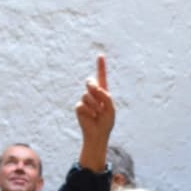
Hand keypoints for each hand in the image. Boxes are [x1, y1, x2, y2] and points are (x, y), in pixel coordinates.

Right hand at [74, 54, 114, 169]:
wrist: (98, 134)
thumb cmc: (106, 122)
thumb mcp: (111, 108)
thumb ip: (106, 97)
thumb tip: (95, 89)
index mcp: (103, 92)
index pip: (101, 77)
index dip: (101, 66)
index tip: (100, 55)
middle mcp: (93, 94)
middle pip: (90, 81)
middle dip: (92, 85)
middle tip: (97, 91)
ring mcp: (85, 101)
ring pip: (87, 95)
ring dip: (94, 104)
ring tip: (98, 113)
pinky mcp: (79, 108)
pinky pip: (82, 104)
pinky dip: (88, 111)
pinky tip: (92, 116)